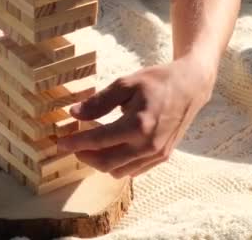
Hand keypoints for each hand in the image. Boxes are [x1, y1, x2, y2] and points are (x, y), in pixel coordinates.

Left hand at [57, 55, 215, 177]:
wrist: (191, 86)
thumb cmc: (157, 81)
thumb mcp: (126, 83)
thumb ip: (99, 101)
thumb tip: (74, 113)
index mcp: (138, 125)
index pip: (98, 141)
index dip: (76, 143)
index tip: (60, 143)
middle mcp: (148, 145)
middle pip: (106, 164)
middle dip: (86, 157)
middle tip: (74, 146)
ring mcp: (156, 154)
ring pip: (119, 171)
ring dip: (101, 162)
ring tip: (93, 145)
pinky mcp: (162, 157)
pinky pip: (133, 170)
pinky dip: (118, 164)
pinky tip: (112, 148)